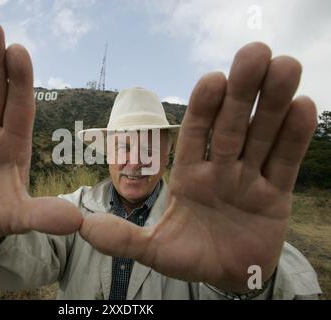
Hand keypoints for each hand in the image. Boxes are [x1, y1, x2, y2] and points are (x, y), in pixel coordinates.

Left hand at [80, 42, 316, 291]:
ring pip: (262, 136)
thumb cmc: (190, 258)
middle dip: (242, 92)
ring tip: (285, 66)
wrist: (227, 278)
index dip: (203, 107)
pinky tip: (303, 107)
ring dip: (273, 103)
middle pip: (231, 125)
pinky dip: (294, 137)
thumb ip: (123, 239)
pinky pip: (284, 163)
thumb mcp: (153, 251)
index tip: (212, 79)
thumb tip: (84, 227)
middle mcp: (220, 171)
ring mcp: (249, 180)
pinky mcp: (276, 196)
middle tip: (255, 53)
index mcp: (189, 177)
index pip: (194, 135)